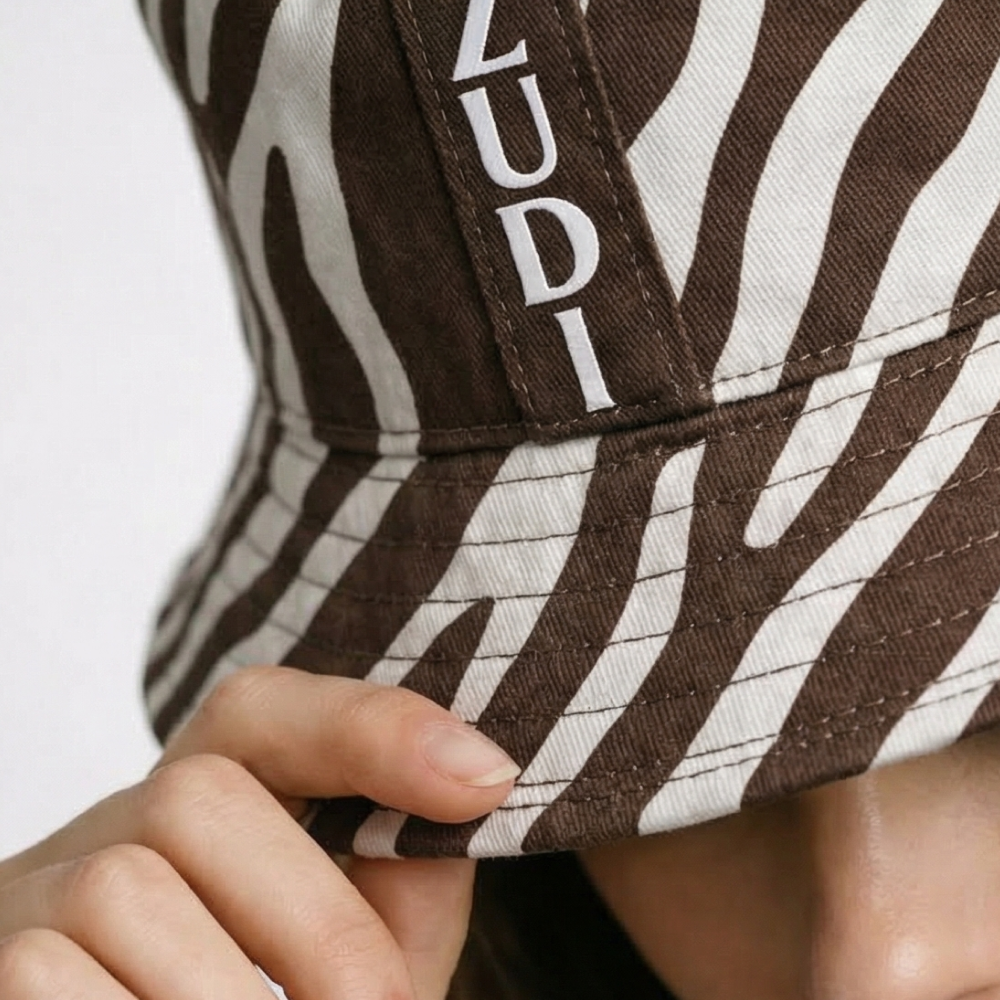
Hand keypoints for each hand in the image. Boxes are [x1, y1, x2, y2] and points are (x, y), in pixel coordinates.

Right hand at [0, 666, 519, 999]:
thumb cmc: (272, 998)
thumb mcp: (357, 936)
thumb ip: (408, 868)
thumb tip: (471, 785)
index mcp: (213, 796)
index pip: (267, 709)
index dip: (375, 727)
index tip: (485, 777)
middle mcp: (115, 823)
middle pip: (202, 797)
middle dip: (319, 924)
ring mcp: (35, 893)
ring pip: (122, 892)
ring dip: (234, 995)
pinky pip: (50, 980)